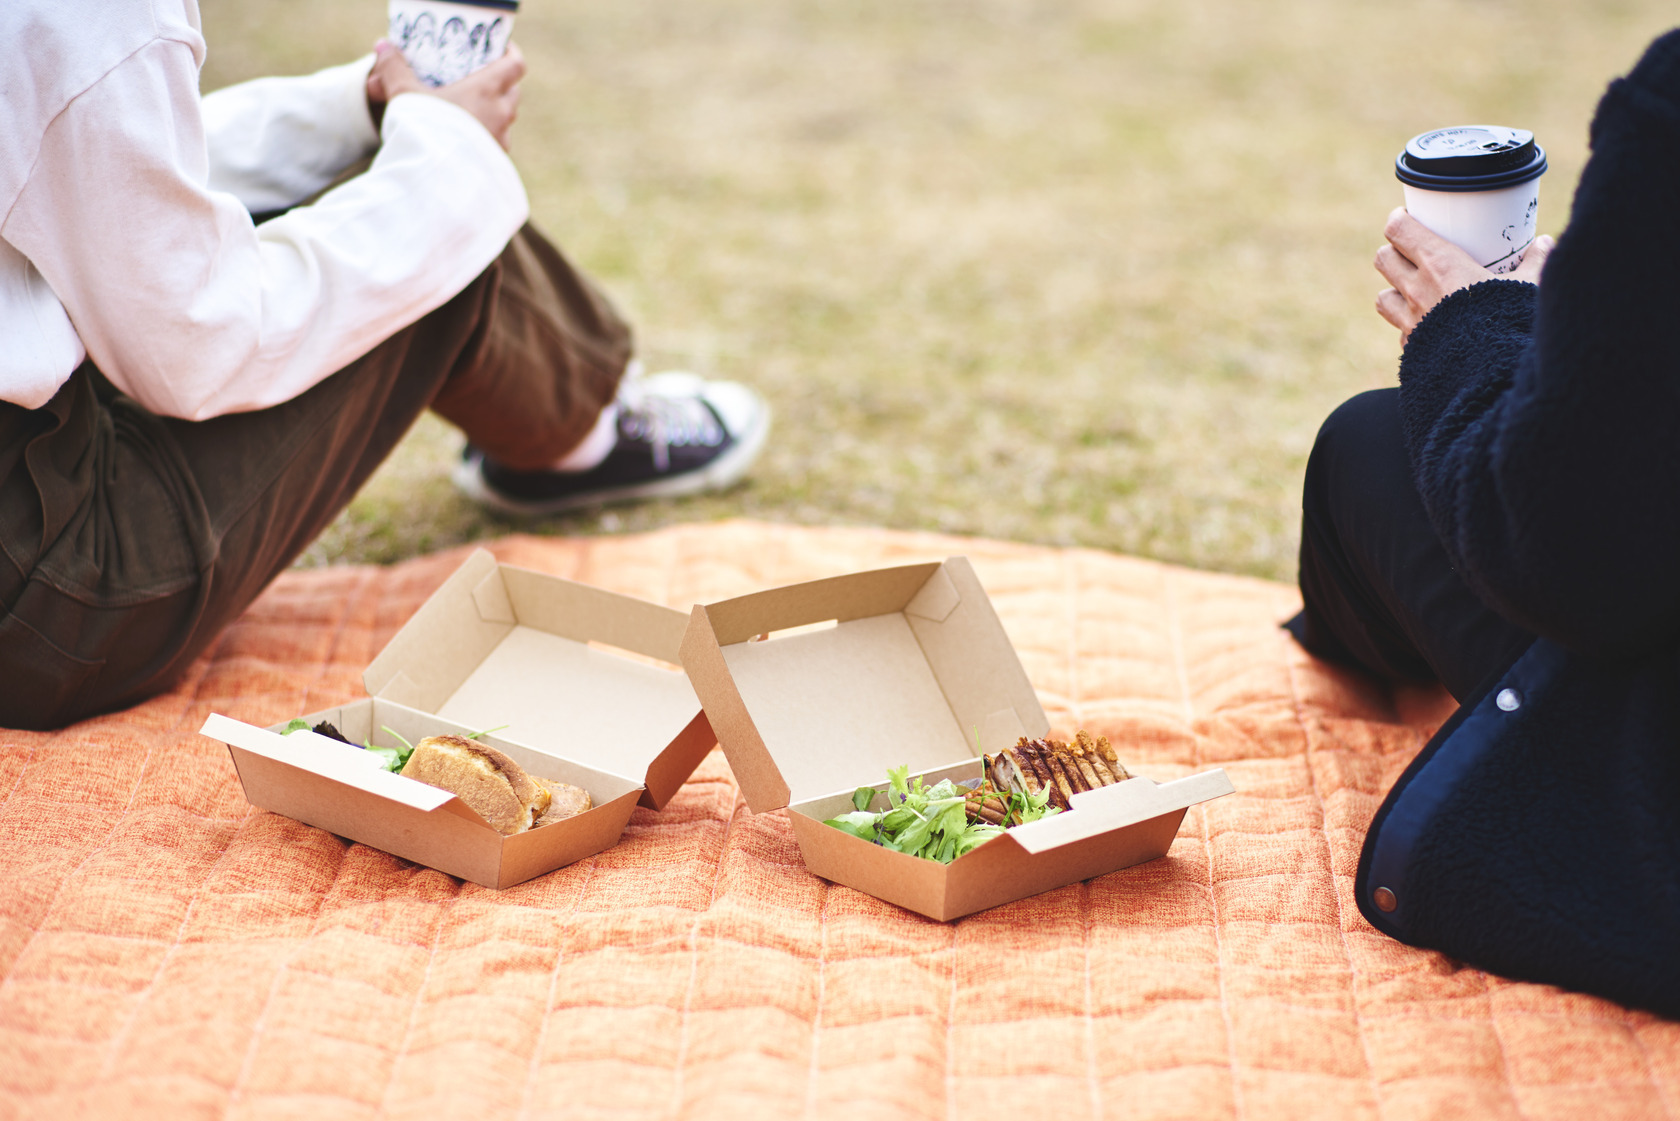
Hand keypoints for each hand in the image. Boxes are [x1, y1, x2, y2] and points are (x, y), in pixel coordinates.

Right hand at [366, 39, 525, 149]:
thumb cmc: (424, 130)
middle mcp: (501, 113)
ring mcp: (500, 140)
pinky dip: (485, 138)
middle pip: (512, 92)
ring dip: (492, 113)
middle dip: (499, 85)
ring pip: (505, 120)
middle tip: (477, 80)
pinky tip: (464, 141)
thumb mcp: (404, 94)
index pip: (515, 64)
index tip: (497, 51)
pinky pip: (496, 144)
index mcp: (487, 89)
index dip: (510, 54)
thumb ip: (394, 68)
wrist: (435, 179)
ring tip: (467, 112)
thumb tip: (382, 46)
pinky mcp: (495, 163)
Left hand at [1374, 207, 1552, 345]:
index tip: (1408, 218)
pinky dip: (1408, 327)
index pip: (1399, 231)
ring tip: (1413, 291)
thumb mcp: (1529, 287)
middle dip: (1394, 252)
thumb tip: (1545, 243)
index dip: (1399, 221)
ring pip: (1382, 297)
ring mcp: (1409, 321)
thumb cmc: (1509, 322)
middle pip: (1384, 258)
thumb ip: (1536, 262)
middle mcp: (1416, 290)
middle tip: (1412, 253)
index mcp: (1439, 264)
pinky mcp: (1411, 348)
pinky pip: (1399, 332)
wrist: (1490, 373)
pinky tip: (1427, 327)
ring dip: (1394, 291)